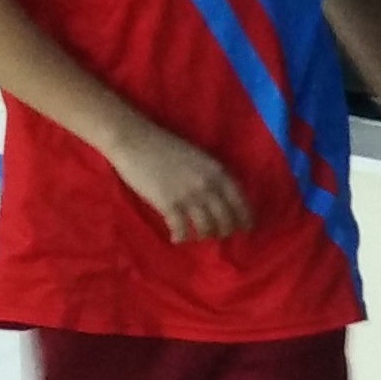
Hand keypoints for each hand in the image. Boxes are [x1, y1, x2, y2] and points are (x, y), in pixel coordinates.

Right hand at [110, 122, 250, 241]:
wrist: (135, 140)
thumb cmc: (165, 146)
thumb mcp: (199, 158)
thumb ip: (212, 176)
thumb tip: (221, 197)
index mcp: (218, 172)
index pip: (240, 202)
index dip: (245, 219)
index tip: (246, 229)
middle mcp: (209, 186)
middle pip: (226, 219)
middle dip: (226, 231)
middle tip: (220, 236)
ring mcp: (189, 196)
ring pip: (207, 228)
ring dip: (204, 235)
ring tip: (198, 236)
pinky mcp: (169, 204)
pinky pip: (182, 230)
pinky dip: (182, 237)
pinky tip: (178, 239)